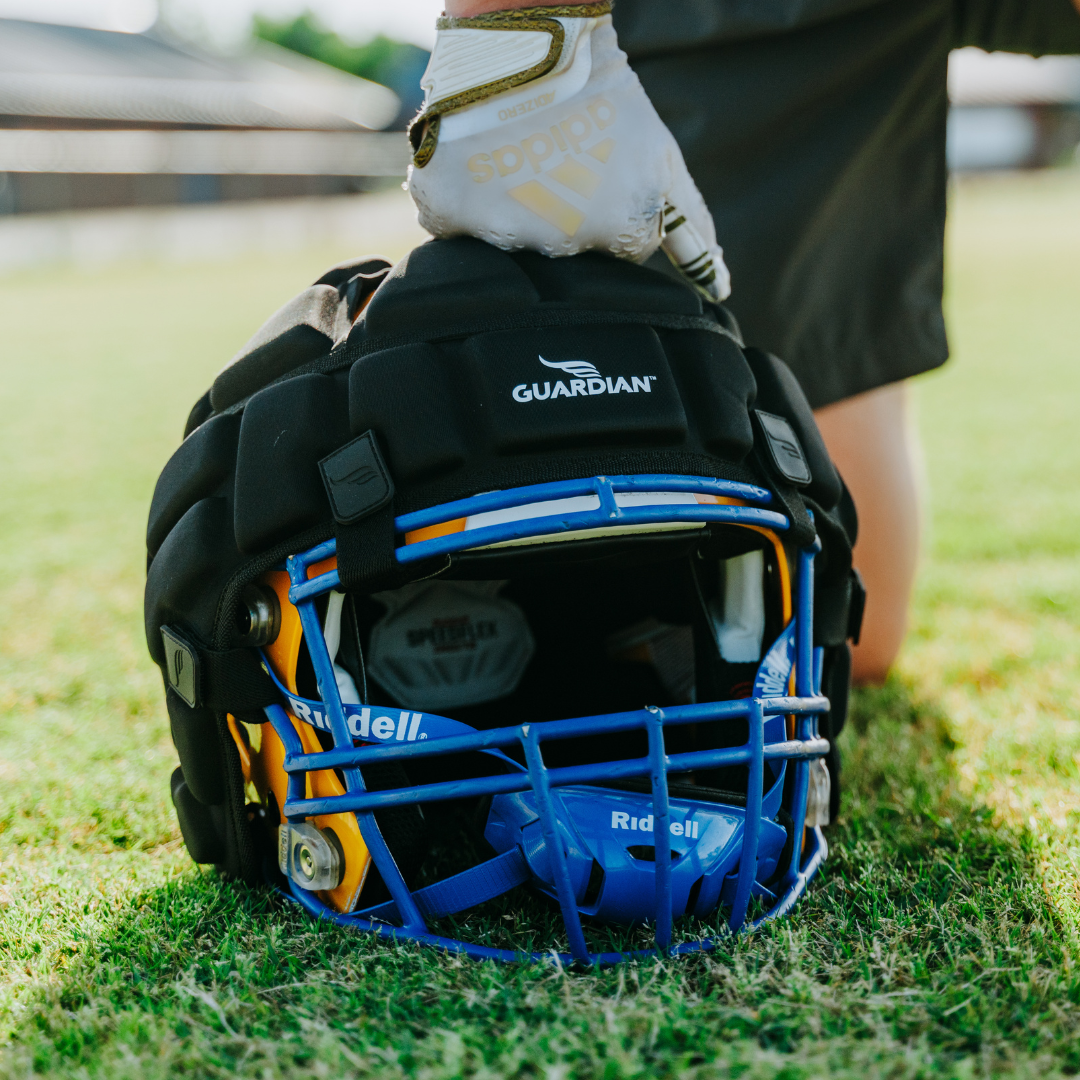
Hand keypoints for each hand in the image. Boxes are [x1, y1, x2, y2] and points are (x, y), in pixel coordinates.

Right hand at [406, 3, 730, 300]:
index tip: (599, 176)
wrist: (528, 37)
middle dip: (564, 214)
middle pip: (566, 252)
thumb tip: (720, 286)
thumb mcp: (662, 159)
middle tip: (558, 161)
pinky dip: (467, 206)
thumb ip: (690, 224)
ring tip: (522, 157)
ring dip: (516, 210)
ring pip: (514, 242)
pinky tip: (482, 168)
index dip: (609, 214)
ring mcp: (506, 231)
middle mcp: (565, 243)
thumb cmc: (601, 93)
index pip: (619, 254)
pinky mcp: (452, 214)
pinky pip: (457, 227)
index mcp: (622, 232)